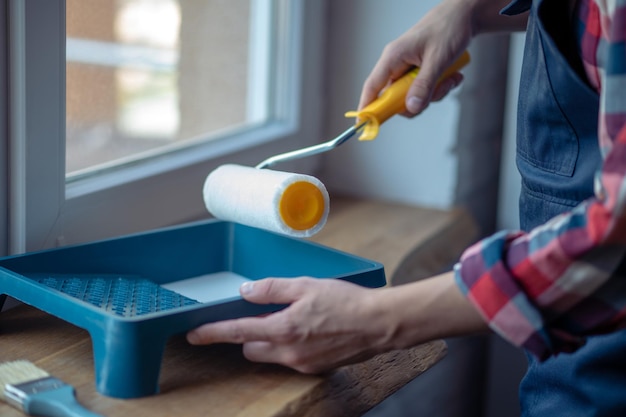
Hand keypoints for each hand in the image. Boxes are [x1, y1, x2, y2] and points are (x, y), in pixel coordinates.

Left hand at [187, 277, 393, 373]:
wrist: (380, 324)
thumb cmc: (346, 301)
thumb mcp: (306, 285)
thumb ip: (272, 288)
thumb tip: (245, 291)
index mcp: (283, 328)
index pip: (237, 332)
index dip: (212, 333)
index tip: (194, 334)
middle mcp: (288, 352)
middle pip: (251, 349)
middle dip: (249, 335)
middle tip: (264, 315)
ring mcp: (301, 364)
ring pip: (270, 355)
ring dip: (270, 340)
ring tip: (293, 319)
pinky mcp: (315, 368)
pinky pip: (290, 359)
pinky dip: (290, 346)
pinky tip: (309, 330)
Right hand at [358, 0, 473, 115]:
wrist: (464, 15)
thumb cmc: (448, 28)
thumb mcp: (438, 60)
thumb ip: (424, 85)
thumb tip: (412, 108)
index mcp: (393, 57)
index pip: (372, 87)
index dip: (366, 107)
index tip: (362, 125)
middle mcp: (397, 64)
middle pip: (395, 97)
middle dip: (418, 101)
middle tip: (436, 92)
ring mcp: (408, 68)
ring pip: (413, 96)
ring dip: (433, 93)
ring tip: (450, 79)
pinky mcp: (419, 70)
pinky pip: (424, 89)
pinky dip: (440, 87)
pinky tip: (452, 76)